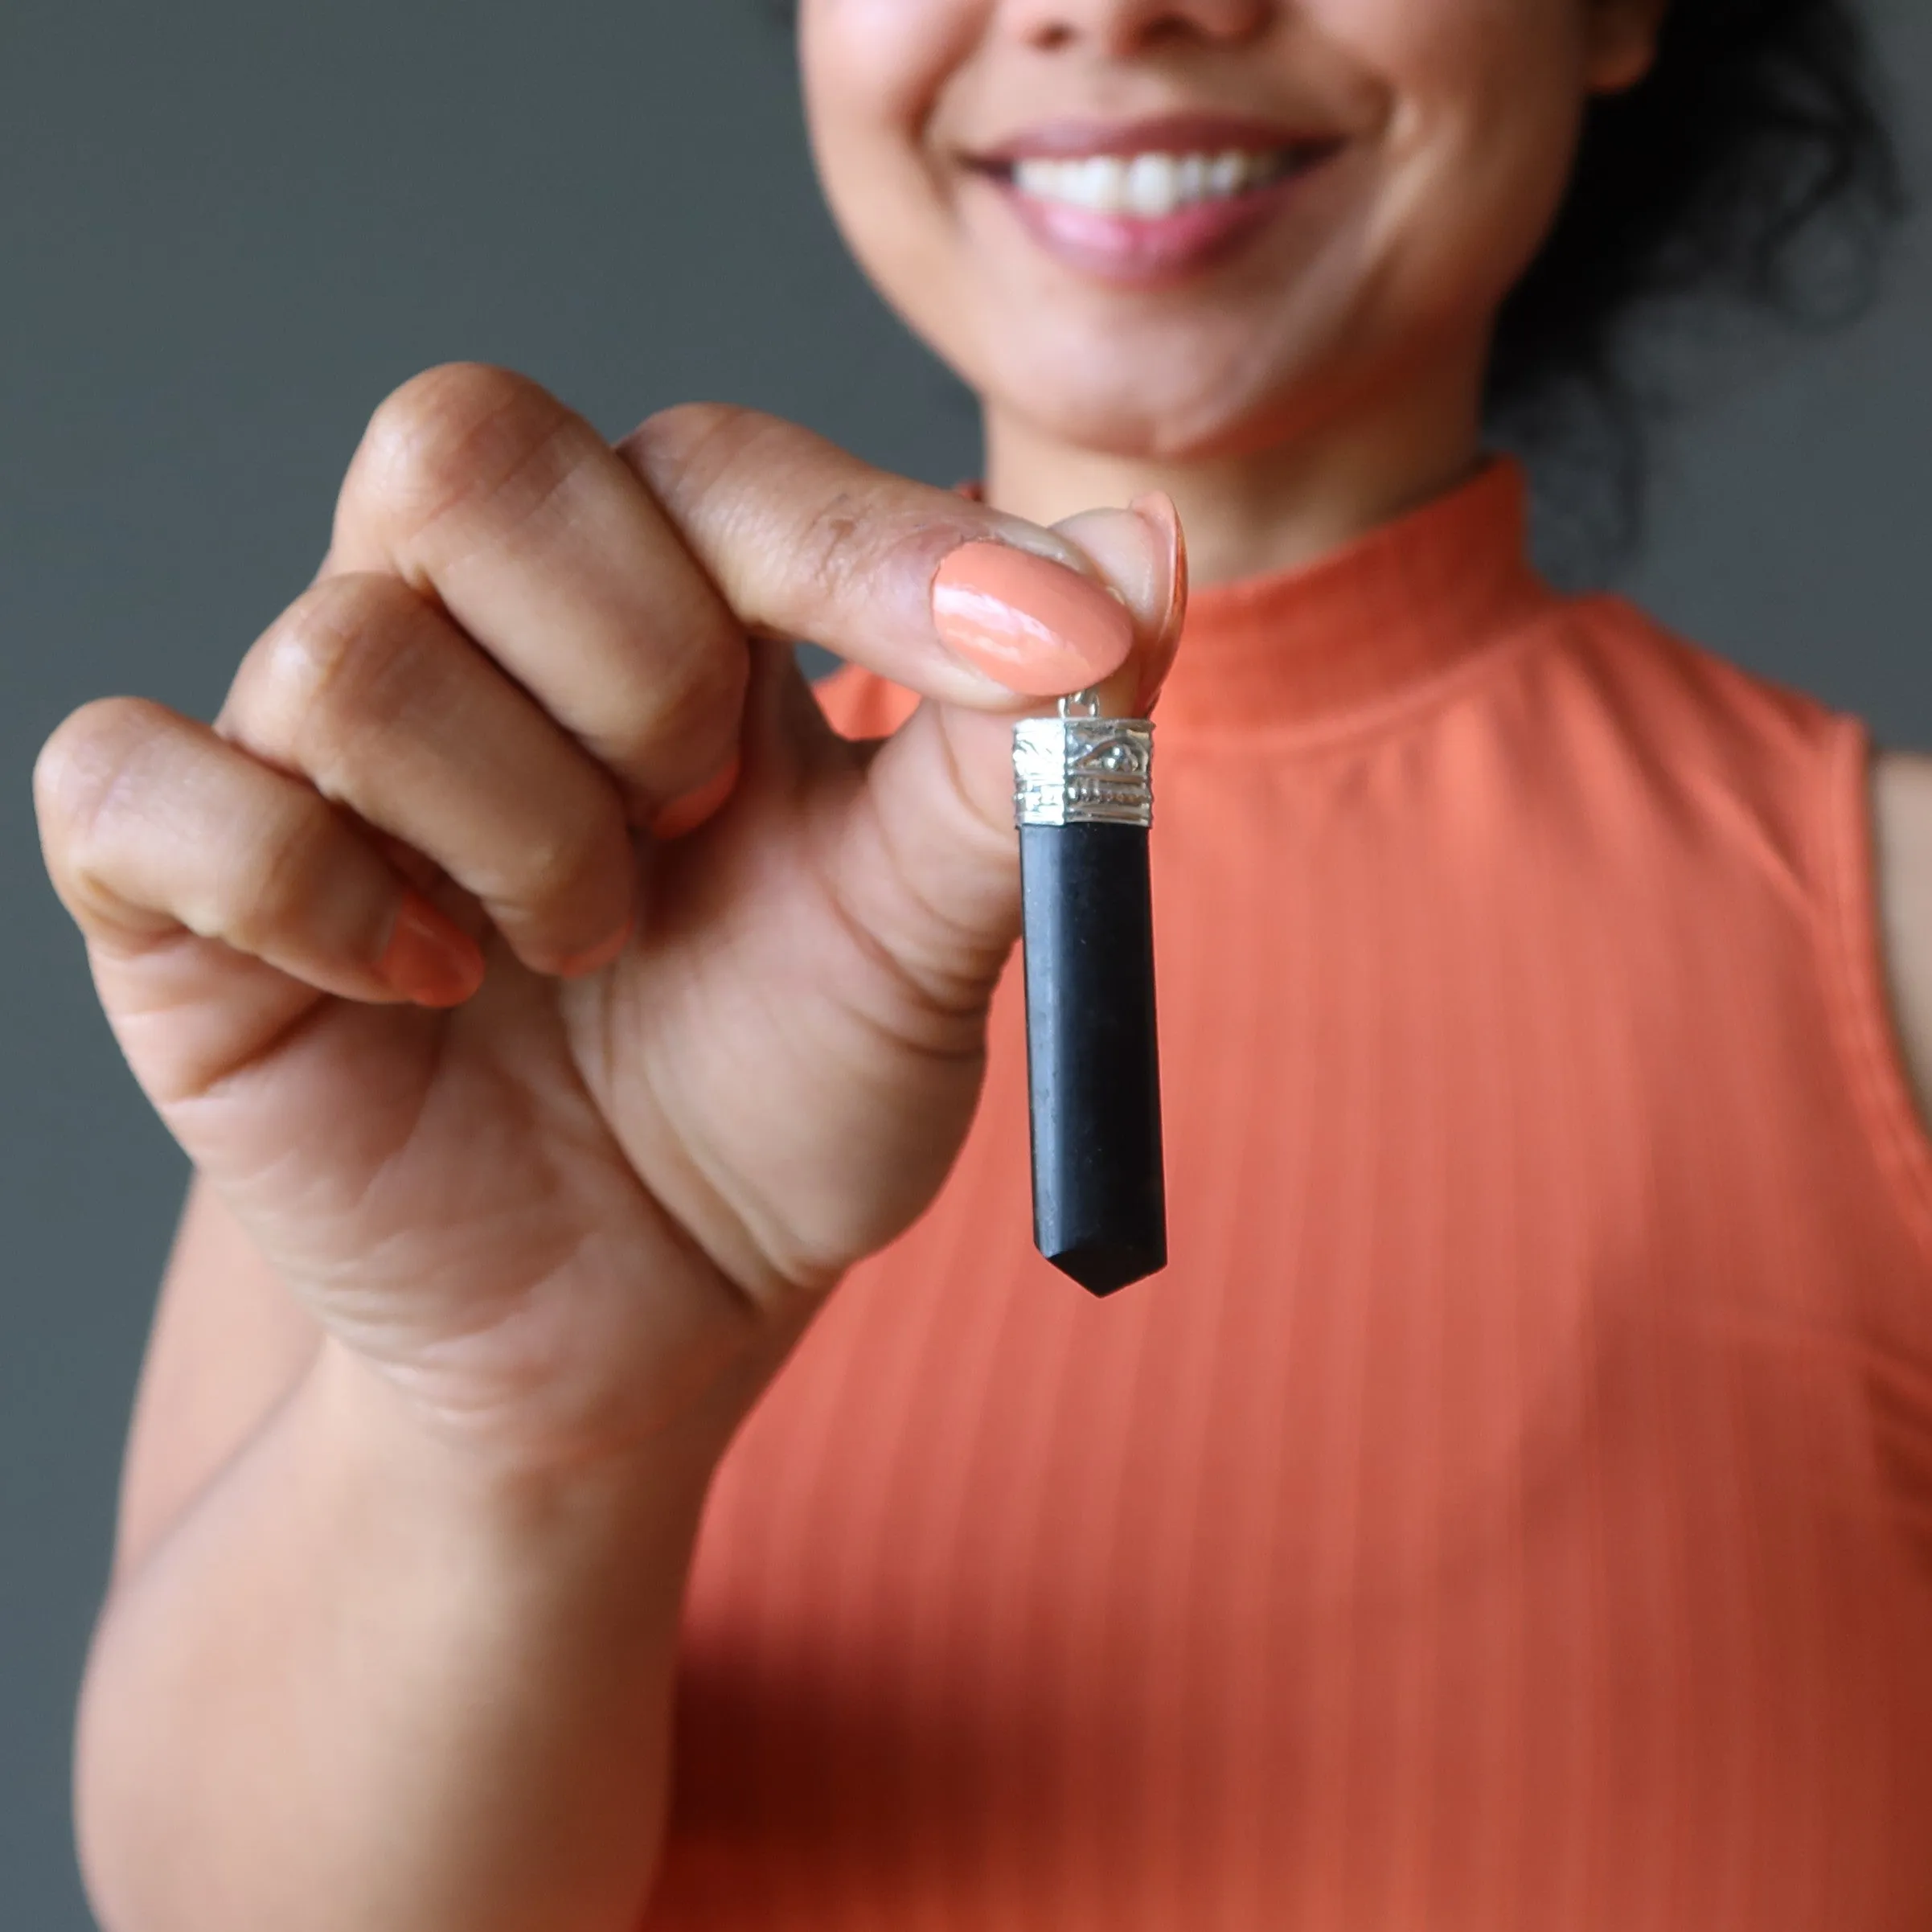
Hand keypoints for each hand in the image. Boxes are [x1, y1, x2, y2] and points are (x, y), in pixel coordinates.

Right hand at [35, 366, 1181, 1474]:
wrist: (646, 1316)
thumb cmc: (786, 1108)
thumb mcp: (929, 941)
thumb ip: (1020, 756)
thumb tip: (1148, 547)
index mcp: (662, 610)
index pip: (715, 465)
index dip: (871, 550)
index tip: (1045, 667)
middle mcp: (470, 636)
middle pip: (462, 452)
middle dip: (630, 677)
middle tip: (695, 832)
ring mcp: (309, 758)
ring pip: (347, 655)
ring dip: (519, 837)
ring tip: (583, 955)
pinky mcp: (179, 894)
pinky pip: (148, 788)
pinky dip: (310, 892)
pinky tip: (426, 987)